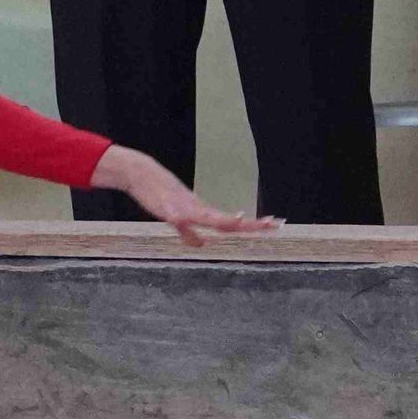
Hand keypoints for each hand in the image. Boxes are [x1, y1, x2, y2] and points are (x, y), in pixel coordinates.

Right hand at [88, 144, 281, 248]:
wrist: (140, 174)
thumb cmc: (158, 193)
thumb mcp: (175, 217)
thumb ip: (188, 232)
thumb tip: (201, 244)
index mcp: (203, 212)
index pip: (233, 222)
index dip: (253, 224)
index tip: (273, 223)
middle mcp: (200, 210)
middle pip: (231, 222)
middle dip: (253, 224)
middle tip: (277, 223)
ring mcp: (187, 210)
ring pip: (214, 219)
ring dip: (232, 222)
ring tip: (249, 222)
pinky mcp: (172, 212)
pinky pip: (188, 221)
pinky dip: (199, 221)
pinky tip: (208, 227)